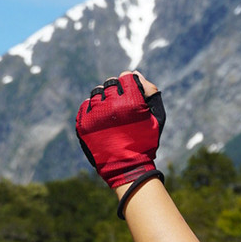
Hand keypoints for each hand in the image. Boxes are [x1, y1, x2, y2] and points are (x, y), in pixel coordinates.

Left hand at [75, 71, 165, 188]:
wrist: (127, 168)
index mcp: (132, 102)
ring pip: (96, 93)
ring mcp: (96, 114)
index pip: (126, 77)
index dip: (130, 84)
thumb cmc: (145, 142)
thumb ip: (150, 92)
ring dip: (104, 99)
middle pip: (110, 83)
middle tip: (121, 105)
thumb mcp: (156, 117)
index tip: (131, 93)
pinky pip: (85, 105)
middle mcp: (112, 105)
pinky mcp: (83, 123)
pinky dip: (92, 109)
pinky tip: (101, 120)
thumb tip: (135, 74)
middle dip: (116, 90)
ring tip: (110, 113)